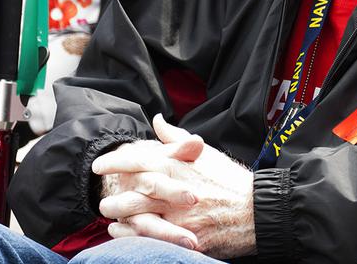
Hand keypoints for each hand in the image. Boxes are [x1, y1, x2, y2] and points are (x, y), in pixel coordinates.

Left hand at [93, 115, 255, 257]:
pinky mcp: (185, 236)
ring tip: (110, 214)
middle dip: (114, 192)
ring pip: (138, 214)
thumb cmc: (231, 180)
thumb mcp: (206, 153)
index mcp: (180, 166)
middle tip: (102, 195)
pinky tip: (121, 232)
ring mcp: (179, 214)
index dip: (116, 161)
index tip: (100, 164)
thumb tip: (157, 121)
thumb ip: (177, 137)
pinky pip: (150, 237)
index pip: (140, 159)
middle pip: (134, 189)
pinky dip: (131, 235)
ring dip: (119, 214)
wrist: (256, 208)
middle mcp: (176, 189)